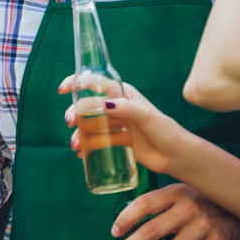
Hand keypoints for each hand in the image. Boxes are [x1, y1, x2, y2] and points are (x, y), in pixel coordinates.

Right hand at [58, 77, 188, 175]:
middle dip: (75, 113)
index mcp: (123, 94)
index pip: (96, 83)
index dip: (77, 83)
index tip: (63, 89)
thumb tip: (105, 104)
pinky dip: (85, 147)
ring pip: (89, 125)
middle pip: (87, 106)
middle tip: (71, 123)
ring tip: (76, 146)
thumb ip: (128, 109)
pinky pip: (95, 142)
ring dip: (78, 133)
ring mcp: (115, 124)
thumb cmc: (165, 131)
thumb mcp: (147, 117)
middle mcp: (116, 107)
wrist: (175, 156)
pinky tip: (81, 154)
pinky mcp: (116, 141)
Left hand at [110, 183, 239, 239]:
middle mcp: (188, 208)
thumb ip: (162, 204)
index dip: (127, 218)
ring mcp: (203, 226)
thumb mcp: (185, 194)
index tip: (114, 232)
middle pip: (152, 230)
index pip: (145, 203)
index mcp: (176, 193)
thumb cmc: (206, 203)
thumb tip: (128, 220)